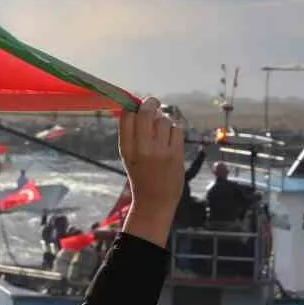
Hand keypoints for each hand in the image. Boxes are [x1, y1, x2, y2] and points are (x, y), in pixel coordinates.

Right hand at [118, 96, 183, 246]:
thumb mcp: (128, 157)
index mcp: (126, 148)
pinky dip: (174, 130)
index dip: (133, 107)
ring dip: (164, 120)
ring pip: (164, 120)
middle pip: (146, 112)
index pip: (127, 116)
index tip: (137, 106)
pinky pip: (177, 129)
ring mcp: (160, 151)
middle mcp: (142, 148)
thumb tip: (137, 107)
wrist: (155, 201)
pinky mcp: (175, 155)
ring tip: (162, 130)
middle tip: (153, 103)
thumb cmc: (141, 176)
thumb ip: (131, 134)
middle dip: (150, 103)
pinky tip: (171, 138)